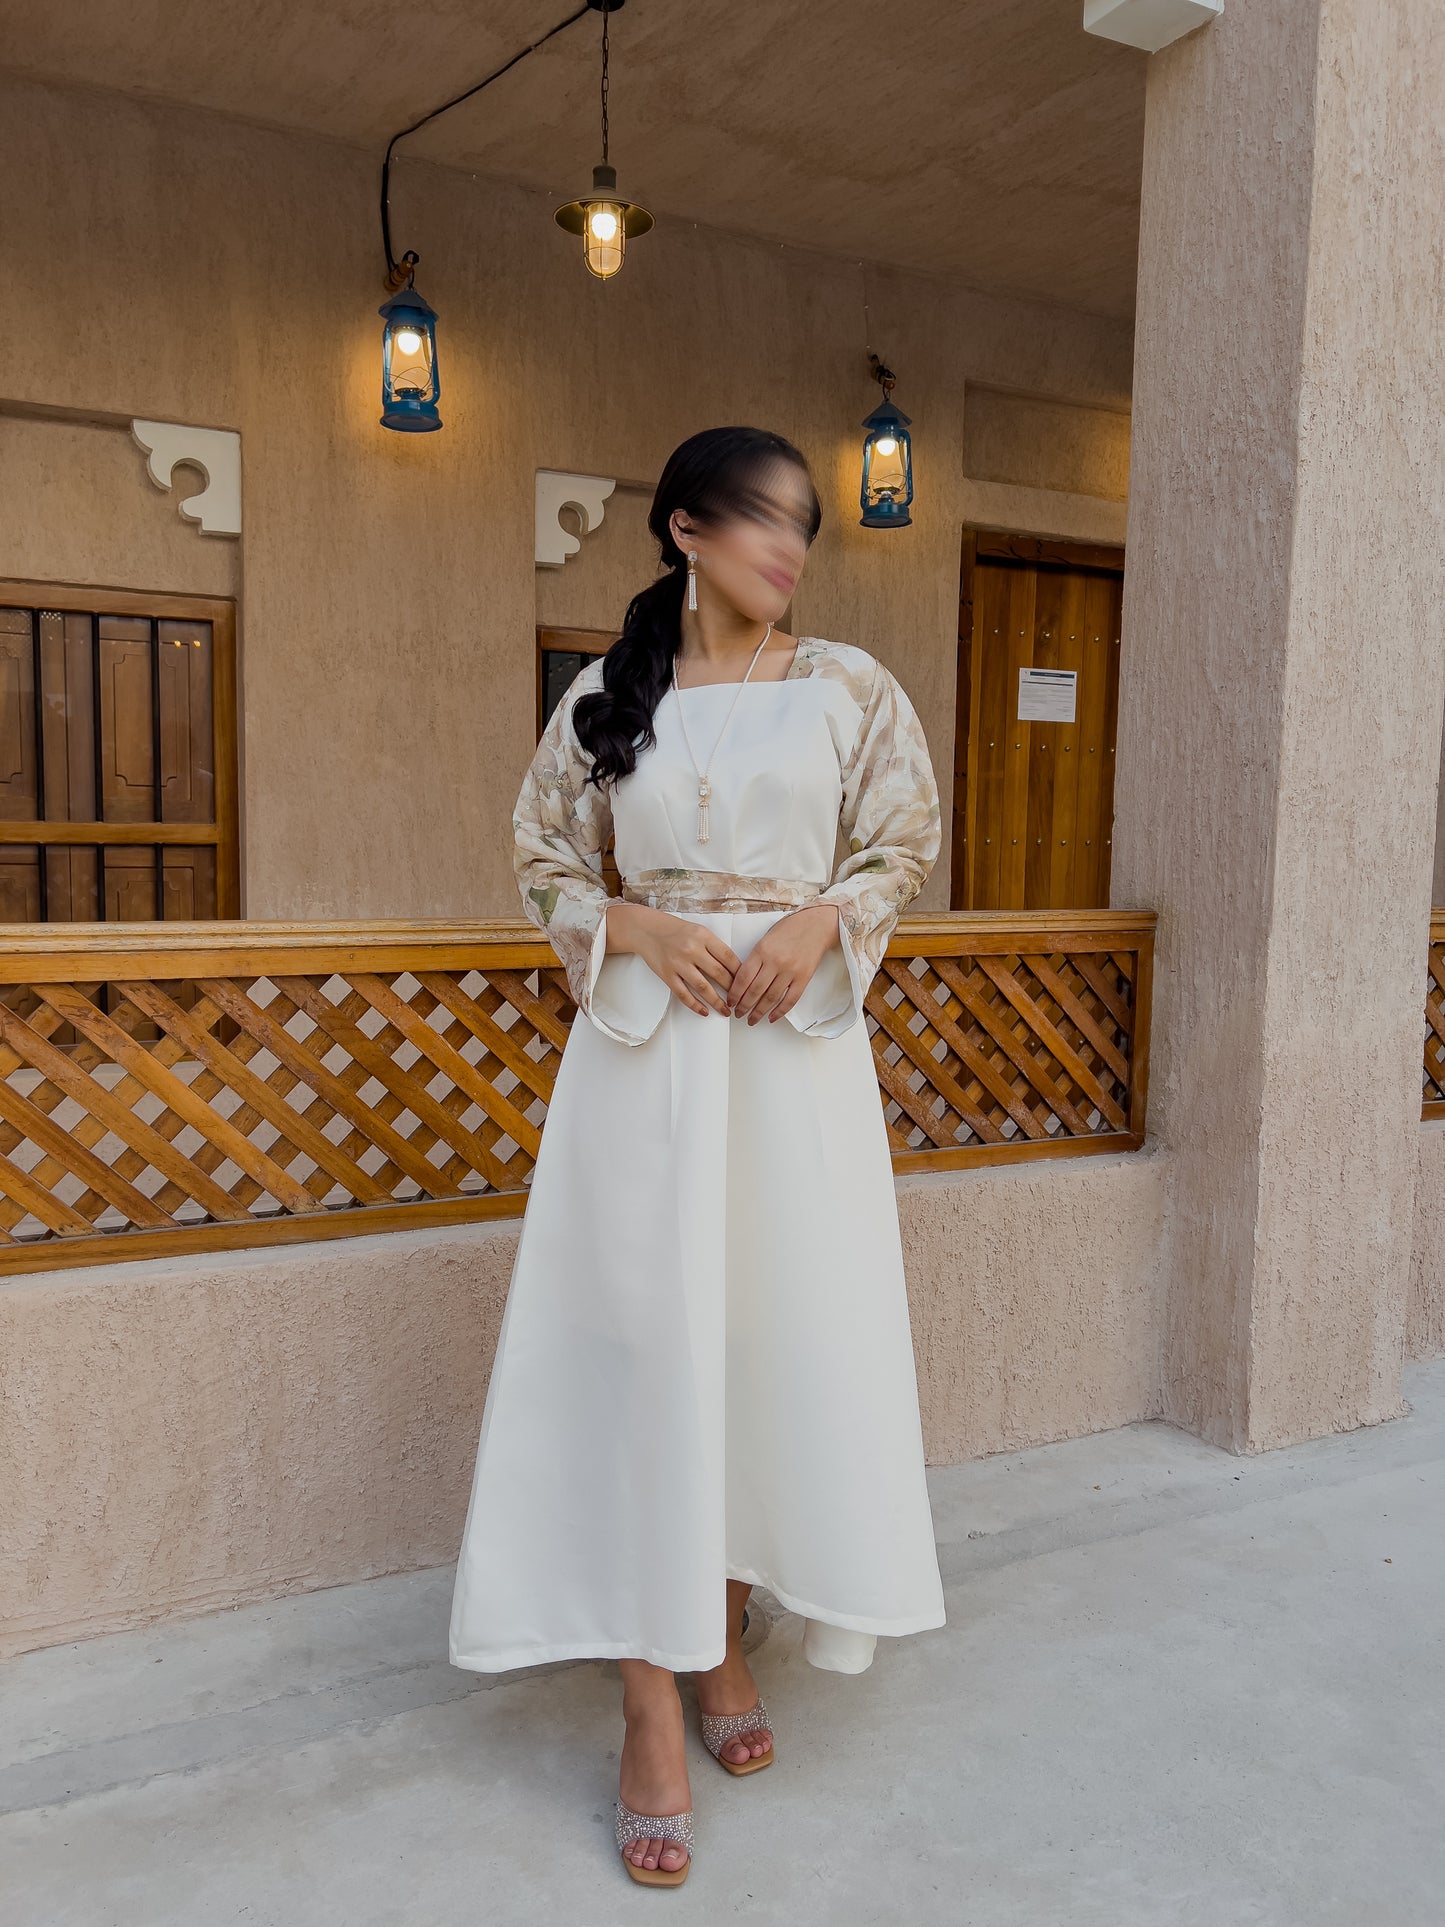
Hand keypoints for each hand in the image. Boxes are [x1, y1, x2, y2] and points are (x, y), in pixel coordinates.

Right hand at [605, 900, 740, 1016]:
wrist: (646, 930)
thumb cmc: (674, 930)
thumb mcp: (698, 930)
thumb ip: (714, 946)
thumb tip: (733, 967)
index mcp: (703, 936)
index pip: (728, 957)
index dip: (740, 972)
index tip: (746, 982)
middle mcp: (691, 949)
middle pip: (719, 973)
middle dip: (732, 989)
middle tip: (739, 999)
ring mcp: (678, 963)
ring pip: (703, 987)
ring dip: (717, 1001)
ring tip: (725, 1010)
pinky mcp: (667, 975)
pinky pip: (683, 994)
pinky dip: (695, 1005)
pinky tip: (704, 1011)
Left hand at [727, 902, 840, 1023]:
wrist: (816, 925)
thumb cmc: (790, 929)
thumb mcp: (765, 939)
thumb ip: (755, 958)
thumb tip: (742, 981)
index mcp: (762, 950)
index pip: (743, 978)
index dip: (735, 993)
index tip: (731, 1001)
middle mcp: (775, 962)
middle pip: (755, 991)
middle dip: (744, 1006)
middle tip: (738, 1014)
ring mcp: (790, 971)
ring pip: (771, 998)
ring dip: (759, 1012)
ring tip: (752, 1019)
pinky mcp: (803, 978)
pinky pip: (790, 1000)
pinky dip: (780, 1011)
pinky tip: (772, 1017)